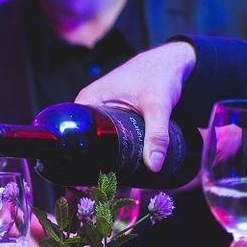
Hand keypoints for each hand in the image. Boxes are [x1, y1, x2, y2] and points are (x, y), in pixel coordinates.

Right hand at [74, 41, 196, 172]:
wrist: (174, 61)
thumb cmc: (160, 74)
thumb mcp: (158, 106)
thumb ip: (157, 135)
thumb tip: (154, 166)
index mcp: (87, 101)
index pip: (72, 135)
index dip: (79, 159)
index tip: (91, 180)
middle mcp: (89, 106)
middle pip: (85, 142)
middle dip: (95, 164)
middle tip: (108, 185)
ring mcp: (100, 111)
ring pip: (97, 141)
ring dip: (105, 158)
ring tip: (114, 181)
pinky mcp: (113, 116)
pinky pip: (107, 136)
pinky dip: (114, 150)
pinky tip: (121, 168)